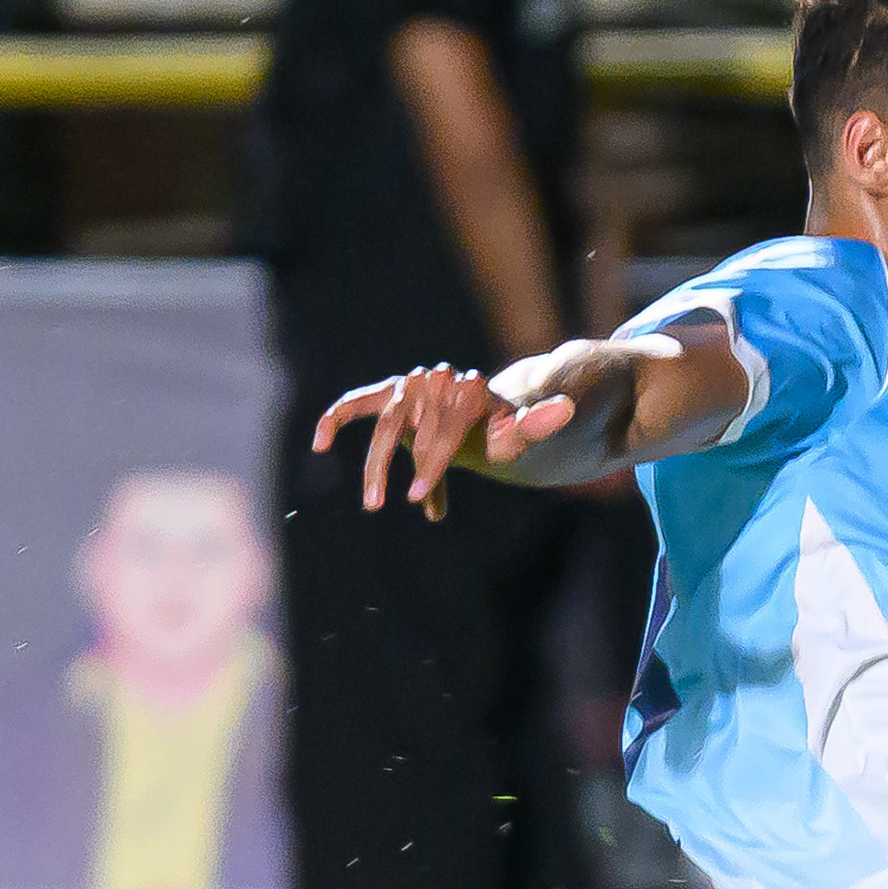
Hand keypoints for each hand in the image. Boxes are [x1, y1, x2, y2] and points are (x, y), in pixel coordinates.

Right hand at [310, 361, 576, 520]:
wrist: (481, 416)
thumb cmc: (501, 430)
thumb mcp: (520, 433)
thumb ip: (537, 424)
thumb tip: (568, 407)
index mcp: (471, 390)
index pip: (446, 432)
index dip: (433, 467)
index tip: (420, 501)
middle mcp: (437, 383)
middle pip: (414, 431)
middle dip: (407, 471)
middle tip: (400, 505)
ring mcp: (409, 388)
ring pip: (386, 427)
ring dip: (377, 466)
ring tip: (375, 503)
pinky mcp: (387, 395)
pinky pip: (356, 403)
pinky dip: (336, 418)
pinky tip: (319, 441)